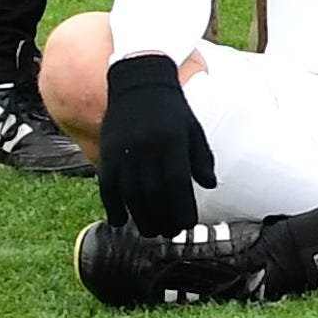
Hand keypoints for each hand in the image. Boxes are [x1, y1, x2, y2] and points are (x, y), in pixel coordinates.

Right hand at [97, 54, 215, 235]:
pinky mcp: (107, 152)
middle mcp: (147, 148)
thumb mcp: (193, 128)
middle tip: (168, 233)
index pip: (177, 183)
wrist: (138, 84)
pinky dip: (112, 206)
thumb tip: (210, 186)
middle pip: (153, 193)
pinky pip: (107, 185)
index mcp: (173, 142)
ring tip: (150, 231)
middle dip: (162, 218)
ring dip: (140, 217)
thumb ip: (202, 158)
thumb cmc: (172, 110)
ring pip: (130, 193)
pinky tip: (120, 221)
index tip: (186, 225)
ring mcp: (124, 151)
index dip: (181, 207)